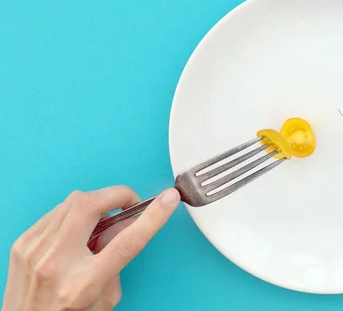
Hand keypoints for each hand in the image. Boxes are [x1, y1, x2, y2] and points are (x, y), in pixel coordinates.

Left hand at [2, 185, 179, 310]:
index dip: (153, 216)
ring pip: (72, 202)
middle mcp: (56, 263)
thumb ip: (118, 258)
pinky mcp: (22, 243)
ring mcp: (35, 250)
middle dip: (117, 195)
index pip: (127, 241)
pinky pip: (55, 212)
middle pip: (91, 205)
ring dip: (95, 204)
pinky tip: (78, 230)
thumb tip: (125, 222)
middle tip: (128, 203)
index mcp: (83, 284)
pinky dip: (73, 214)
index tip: (168, 200)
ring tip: (100, 223)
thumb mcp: (105, 298)